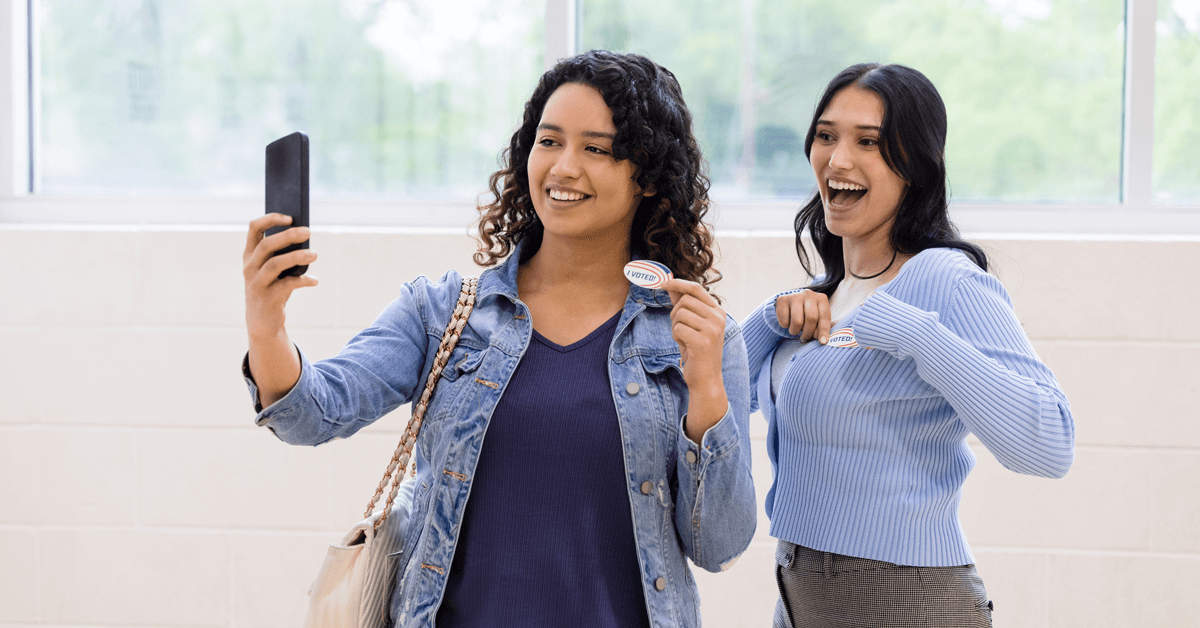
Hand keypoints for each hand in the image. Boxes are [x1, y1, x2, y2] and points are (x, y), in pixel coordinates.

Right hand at [243, 214, 317, 405]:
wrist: (263, 321)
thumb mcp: (275, 269)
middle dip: (288, 236)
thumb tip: (305, 237)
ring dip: (298, 257)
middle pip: (267, 245)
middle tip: (308, 232)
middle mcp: (249, 267)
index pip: (254, 229)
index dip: (270, 219)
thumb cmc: (272, 287)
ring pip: (275, 264)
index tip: (289, 217)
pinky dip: (303, 280)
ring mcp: (256, 283)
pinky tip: (314, 280)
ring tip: (315, 254)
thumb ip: (283, 254)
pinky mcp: (267, 298)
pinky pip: (287, 285)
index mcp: (250, 254)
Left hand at [663, 278, 727, 441]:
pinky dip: (676, 337)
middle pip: (684, 301)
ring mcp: (712, 329)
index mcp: (718, 312)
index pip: (696, 288)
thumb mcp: (692, 325)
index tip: (662, 281)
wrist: (706, 379)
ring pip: (679, 314)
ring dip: (675, 327)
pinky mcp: (702, 341)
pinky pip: (678, 329)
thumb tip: (670, 284)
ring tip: (685, 339)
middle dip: (675, 314)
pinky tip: (686, 347)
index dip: (677, 283)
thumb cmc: (697, 352)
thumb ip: (684, 305)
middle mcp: (718, 318)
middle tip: (680, 329)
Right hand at [775, 288, 831, 343]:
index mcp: (821, 299)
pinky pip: (784, 320)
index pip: (824, 316)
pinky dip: (785, 326)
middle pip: (811, 318)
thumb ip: (821, 327)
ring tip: (795, 330)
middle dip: (808, 333)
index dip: (823, 331)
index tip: (822, 342)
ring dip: (795, 331)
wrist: (789, 303)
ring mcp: (795, 296)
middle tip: (805, 338)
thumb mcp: (818, 318)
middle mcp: (809, 295)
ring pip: (797, 321)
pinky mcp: (782, 300)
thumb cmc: (807, 313)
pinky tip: (787, 322)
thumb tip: (822, 340)